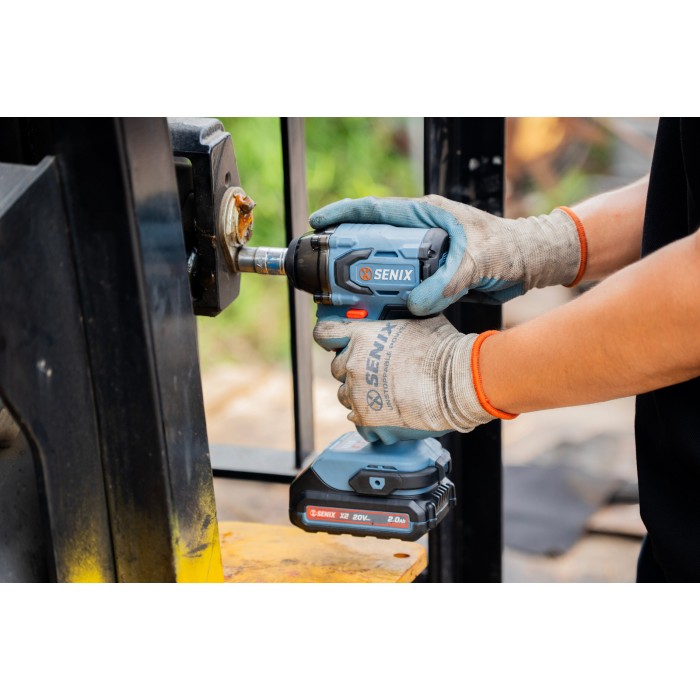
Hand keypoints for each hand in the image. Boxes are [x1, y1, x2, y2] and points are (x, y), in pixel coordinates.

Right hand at [310, 195, 584, 313]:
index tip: (319, 223)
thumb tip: (414, 304)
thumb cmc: (508, 248)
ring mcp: (424, 253)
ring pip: (385, 264)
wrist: (529, 263)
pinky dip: (388, 295)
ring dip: (366, 279)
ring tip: (345, 295)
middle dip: (347, 253)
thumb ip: (447, 282)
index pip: (375, 210)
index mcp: (426, 214)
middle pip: (373, 239)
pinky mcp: (432, 273)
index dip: (344, 215)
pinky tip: (377, 309)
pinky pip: (402, 283)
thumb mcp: (477, 262)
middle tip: (327, 271)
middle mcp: (420, 231)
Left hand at [313, 315, 513, 444]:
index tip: (336, 342)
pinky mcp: (367, 420)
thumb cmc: (443, 351)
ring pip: (346, 396)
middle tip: (378, 372)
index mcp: (362, 336)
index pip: (326, 333)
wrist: (458, 384)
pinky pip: (359, 422)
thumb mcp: (418, 321)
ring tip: (389, 394)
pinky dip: (371, 420)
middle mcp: (353, 364)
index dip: (332, 338)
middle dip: (354, 369)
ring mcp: (358, 394)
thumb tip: (400, 320)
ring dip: (362, 395)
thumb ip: (396, 323)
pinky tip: (390, 414)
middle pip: (337, 368)